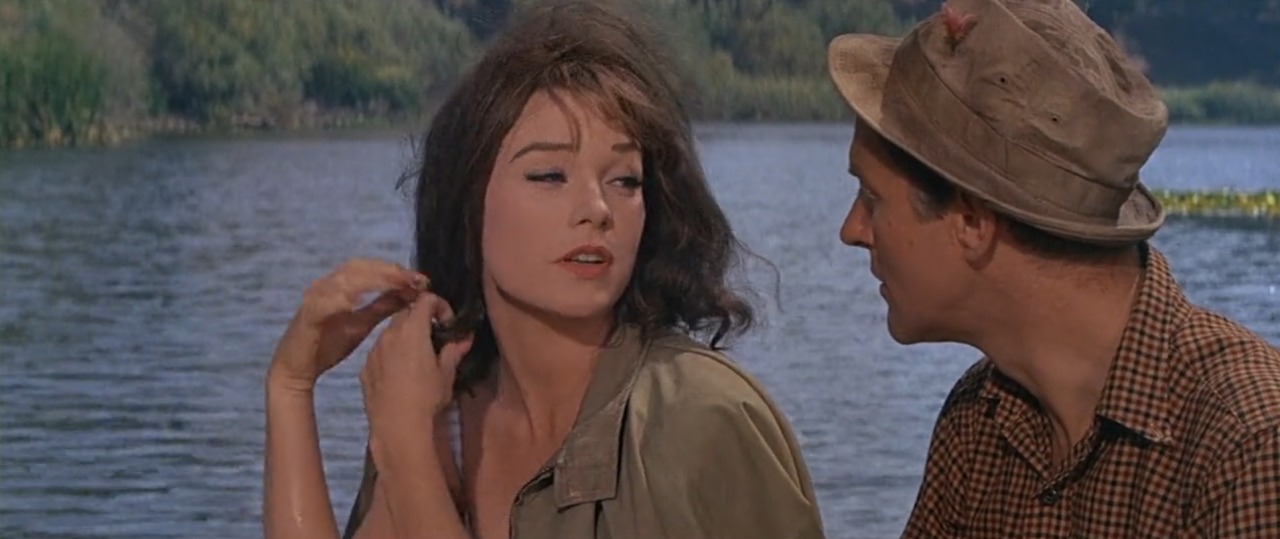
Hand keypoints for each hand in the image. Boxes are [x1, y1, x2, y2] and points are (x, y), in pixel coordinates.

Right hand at [268, 258, 427, 391]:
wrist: (298, 367)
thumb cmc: (329, 342)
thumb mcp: (363, 322)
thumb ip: (383, 306)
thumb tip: (409, 293)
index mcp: (341, 285)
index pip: (371, 268)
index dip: (395, 271)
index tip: (420, 279)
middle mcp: (327, 285)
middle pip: (358, 268)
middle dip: (387, 271)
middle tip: (412, 278)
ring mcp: (315, 297)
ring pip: (342, 280)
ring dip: (369, 280)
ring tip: (394, 283)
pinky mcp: (306, 315)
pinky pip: (323, 303)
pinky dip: (339, 300)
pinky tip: (356, 302)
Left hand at [360, 293, 472, 458]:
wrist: (396, 425)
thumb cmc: (426, 396)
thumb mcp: (446, 373)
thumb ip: (454, 351)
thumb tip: (465, 338)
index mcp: (413, 329)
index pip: (425, 300)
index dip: (439, 305)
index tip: (447, 323)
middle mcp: (389, 333)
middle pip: (405, 313)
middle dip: (420, 319)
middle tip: (433, 338)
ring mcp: (374, 350)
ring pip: (390, 332)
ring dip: (404, 337)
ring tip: (416, 357)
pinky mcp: (364, 367)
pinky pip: (379, 352)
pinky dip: (390, 354)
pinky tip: (399, 374)